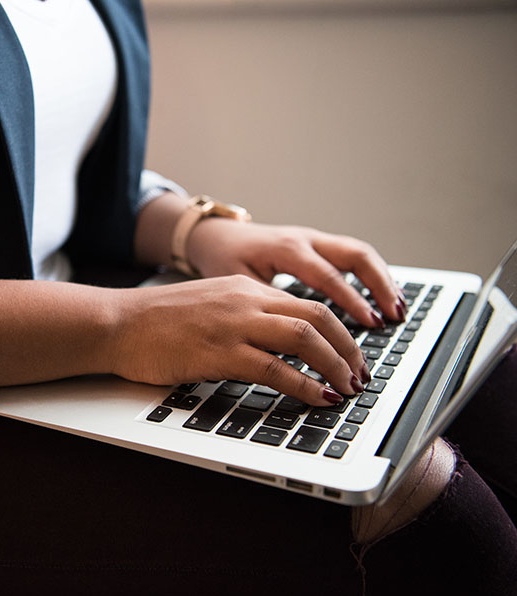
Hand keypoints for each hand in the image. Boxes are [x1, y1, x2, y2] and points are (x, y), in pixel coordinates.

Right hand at [110, 275, 369, 406]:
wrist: (118, 323)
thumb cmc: (157, 321)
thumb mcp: (209, 306)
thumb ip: (244, 317)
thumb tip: (278, 345)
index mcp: (245, 288)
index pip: (309, 304)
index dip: (340, 331)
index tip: (351, 355)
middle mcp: (246, 300)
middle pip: (318, 317)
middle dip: (349, 348)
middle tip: (360, 374)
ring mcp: (233, 325)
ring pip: (304, 338)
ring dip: (335, 365)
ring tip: (348, 388)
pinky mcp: (219, 352)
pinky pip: (275, 369)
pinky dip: (305, 385)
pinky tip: (319, 398)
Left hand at [187, 219, 405, 327]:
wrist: (216, 236)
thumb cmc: (224, 261)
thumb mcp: (238, 285)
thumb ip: (265, 308)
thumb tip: (290, 341)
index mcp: (286, 249)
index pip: (328, 276)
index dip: (352, 301)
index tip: (370, 323)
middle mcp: (305, 240)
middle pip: (355, 255)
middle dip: (379, 286)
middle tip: (395, 316)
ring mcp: (313, 239)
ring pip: (359, 253)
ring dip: (381, 280)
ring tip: (398, 309)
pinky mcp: (317, 244)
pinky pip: (352, 256)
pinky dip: (371, 275)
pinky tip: (382, 297)